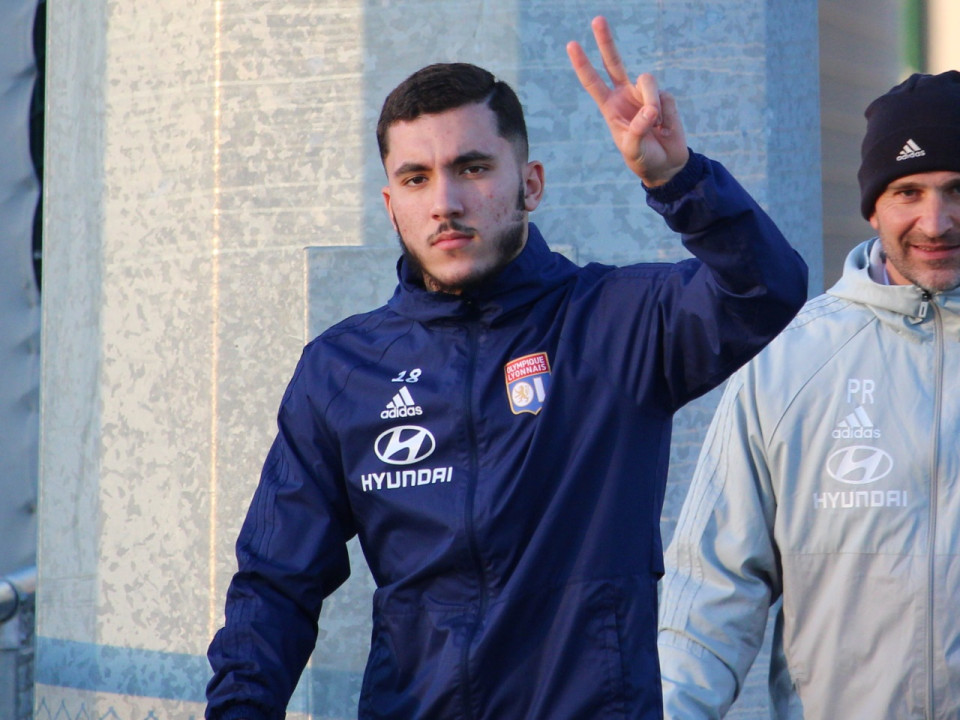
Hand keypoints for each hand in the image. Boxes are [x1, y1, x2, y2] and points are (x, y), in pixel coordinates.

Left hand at [567, 16, 688, 186]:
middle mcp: (625, 95)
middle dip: (606, 41)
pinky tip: (665, 127)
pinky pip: (665, 97)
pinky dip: (666, 115)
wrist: (666, 165)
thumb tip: (651, 110)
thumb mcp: (633, 149)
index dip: (582, 64)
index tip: (571, 45)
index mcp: (610, 107)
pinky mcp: (664, 98)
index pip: (593, 82)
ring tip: (655, 124)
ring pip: (646, 81)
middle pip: (614, 62)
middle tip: (597, 19)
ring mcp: (645, 94)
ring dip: (651, 103)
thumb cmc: (643, 158)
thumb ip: (638, 130)